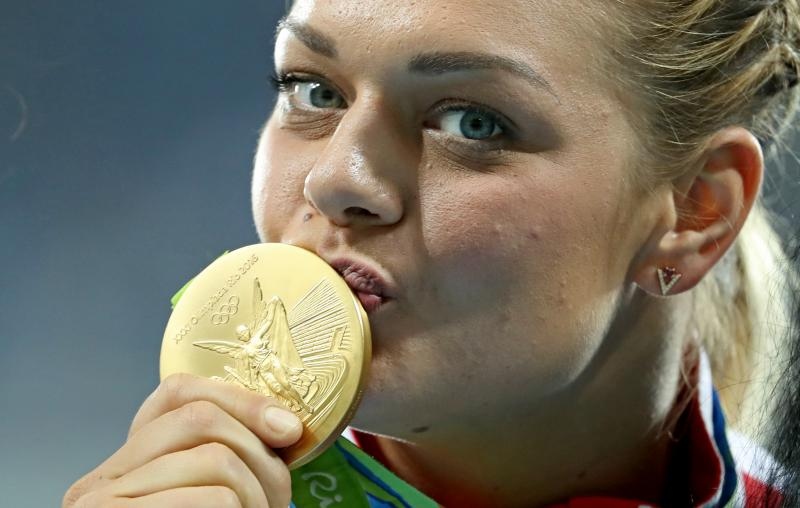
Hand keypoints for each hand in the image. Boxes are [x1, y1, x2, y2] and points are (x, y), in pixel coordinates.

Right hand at [63, 373, 302, 506]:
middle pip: (203, 420)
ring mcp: (101, 505)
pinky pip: (214, 499)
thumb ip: (230, 463)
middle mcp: (101, 480)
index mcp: (127, 467)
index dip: (242, 401)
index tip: (289, 431)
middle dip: (261, 459)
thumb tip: (287, 426)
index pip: (177, 393)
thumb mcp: (214, 502)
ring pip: (217, 460)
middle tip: (273, 507)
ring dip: (258, 498)